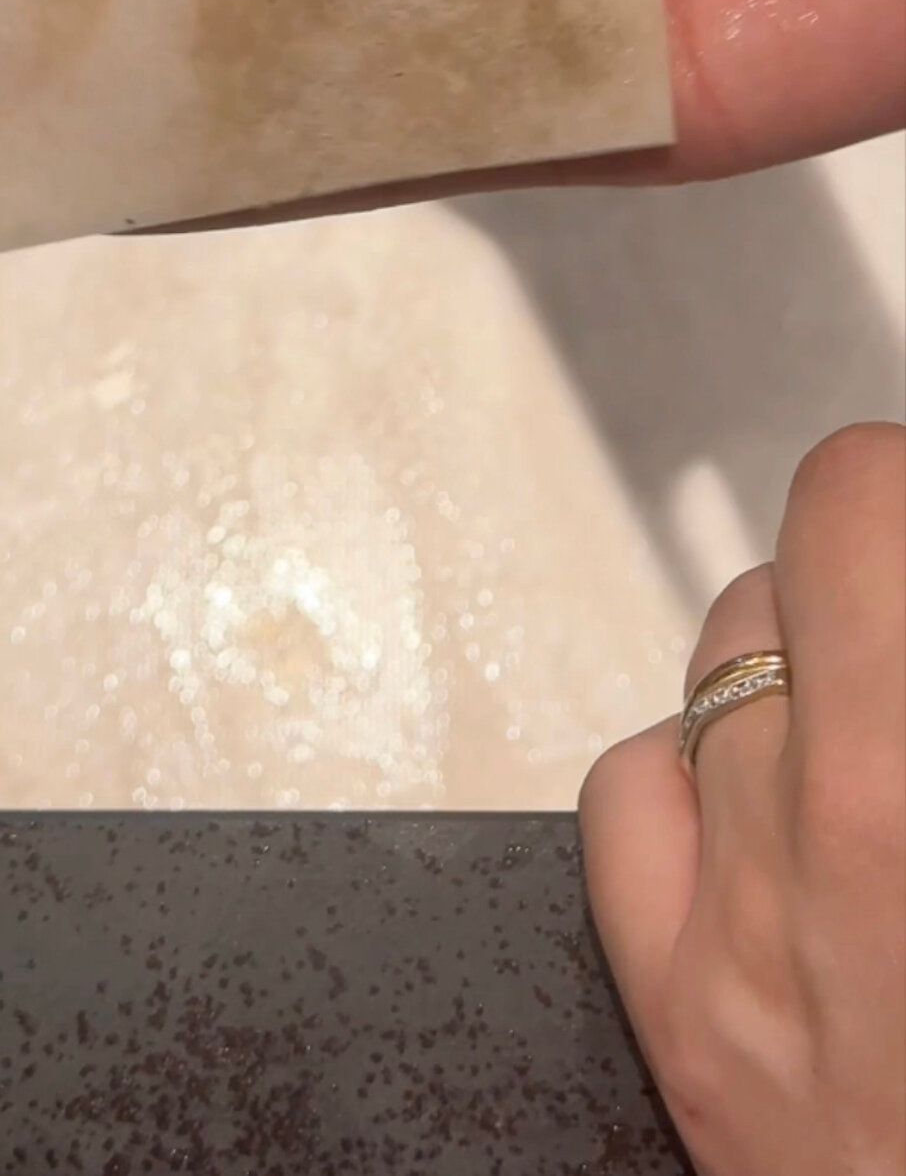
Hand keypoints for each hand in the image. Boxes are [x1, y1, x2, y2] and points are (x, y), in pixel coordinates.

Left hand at [581, 423, 905, 1175]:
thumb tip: (896, 586)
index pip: (868, 500)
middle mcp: (851, 834)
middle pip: (813, 551)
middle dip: (885, 553)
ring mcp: (751, 924)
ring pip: (727, 653)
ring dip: (809, 658)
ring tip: (881, 721)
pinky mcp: (682, 1015)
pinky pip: (636, 787)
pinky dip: (700, 770)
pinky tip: (779, 805)